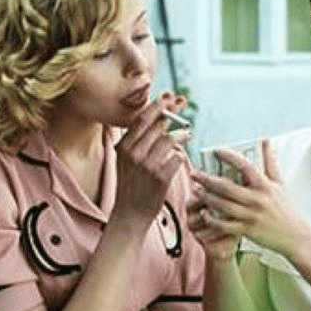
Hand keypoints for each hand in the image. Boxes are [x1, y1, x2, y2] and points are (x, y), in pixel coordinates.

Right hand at [114, 94, 186, 223]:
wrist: (130, 215)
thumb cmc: (132, 186)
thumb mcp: (126, 161)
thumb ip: (136, 142)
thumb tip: (155, 121)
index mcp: (123, 148)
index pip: (141, 119)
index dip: (156, 105)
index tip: (168, 95)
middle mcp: (133, 154)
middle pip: (157, 125)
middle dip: (173, 111)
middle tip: (182, 102)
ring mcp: (147, 165)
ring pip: (169, 139)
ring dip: (181, 134)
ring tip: (187, 133)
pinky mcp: (160, 177)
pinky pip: (177, 157)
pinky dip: (181, 155)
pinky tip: (181, 156)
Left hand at [190, 139, 310, 257]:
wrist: (295, 235)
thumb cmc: (286, 208)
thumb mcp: (279, 182)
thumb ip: (270, 161)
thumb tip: (266, 141)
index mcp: (265, 186)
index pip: (245, 166)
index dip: (229, 157)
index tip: (216, 151)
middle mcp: (257, 200)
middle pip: (227, 187)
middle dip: (207, 180)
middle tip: (194, 173)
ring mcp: (251, 216)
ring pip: (223, 206)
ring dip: (207, 197)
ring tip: (196, 190)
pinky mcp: (247, 230)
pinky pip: (225, 225)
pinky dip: (213, 220)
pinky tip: (204, 213)